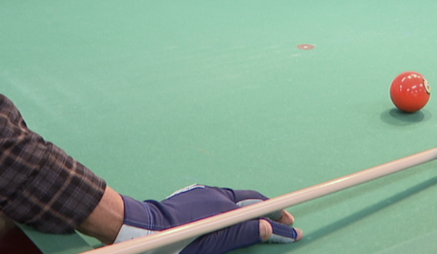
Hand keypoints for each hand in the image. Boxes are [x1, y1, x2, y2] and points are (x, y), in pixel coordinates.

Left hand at [117, 185, 300, 253]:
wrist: (142, 226)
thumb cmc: (175, 239)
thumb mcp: (211, 242)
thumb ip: (241, 233)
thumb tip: (268, 227)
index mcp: (223, 205)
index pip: (260, 210)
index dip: (279, 220)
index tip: (294, 228)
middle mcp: (216, 195)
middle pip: (251, 201)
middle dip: (269, 211)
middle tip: (283, 223)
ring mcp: (203, 193)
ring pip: (236, 199)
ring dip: (252, 207)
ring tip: (262, 219)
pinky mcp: (192, 196)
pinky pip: (220, 198)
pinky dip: (234, 206)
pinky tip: (232, 215)